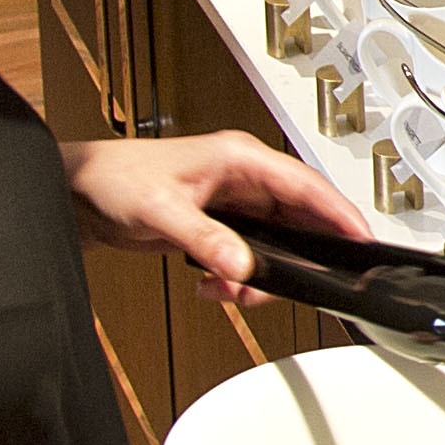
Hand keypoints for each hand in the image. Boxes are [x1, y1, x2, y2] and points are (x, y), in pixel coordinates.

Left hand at [65, 129, 371, 299]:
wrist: (81, 192)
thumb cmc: (114, 177)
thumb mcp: (163, 210)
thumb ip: (207, 239)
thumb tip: (243, 263)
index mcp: (240, 157)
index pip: (306, 183)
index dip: (338, 213)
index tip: (362, 238)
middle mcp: (243, 177)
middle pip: (299, 217)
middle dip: (298, 255)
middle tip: (289, 283)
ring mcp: (234, 202)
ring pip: (277, 241)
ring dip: (262, 272)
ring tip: (233, 286)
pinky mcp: (221, 224)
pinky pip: (251, 254)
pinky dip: (240, 275)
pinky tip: (216, 284)